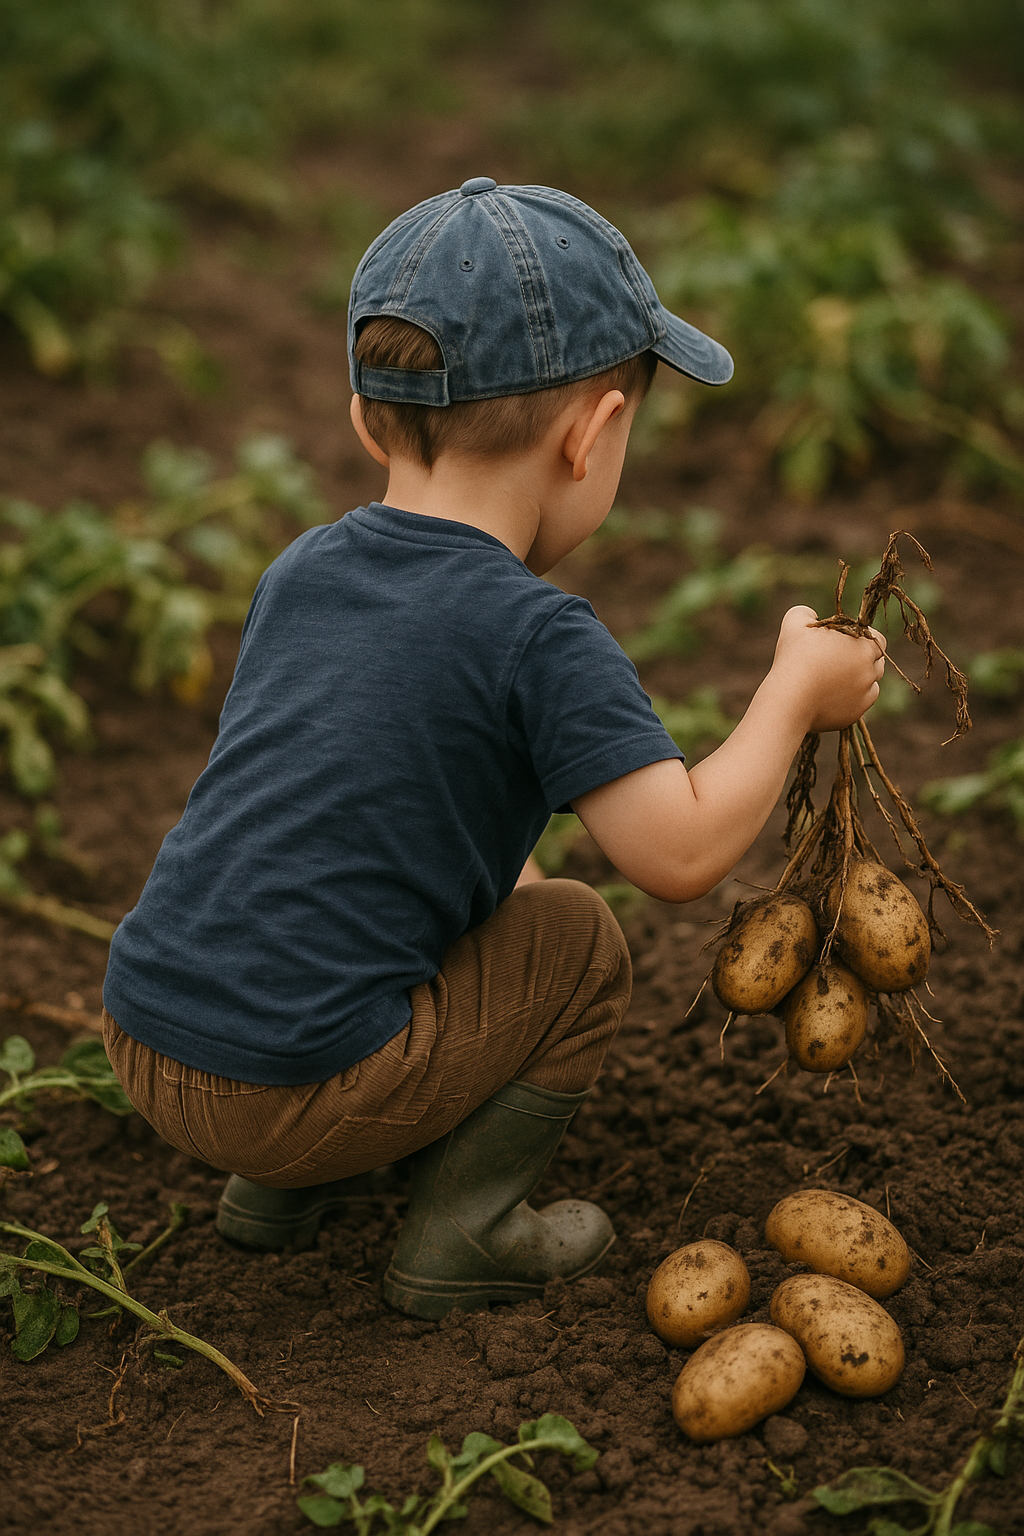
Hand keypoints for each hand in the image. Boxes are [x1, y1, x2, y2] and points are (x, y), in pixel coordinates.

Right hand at [770, 605, 885, 732]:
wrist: (790, 698)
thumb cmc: (794, 658)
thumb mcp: (795, 622)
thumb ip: (807, 613)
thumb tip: (812, 616)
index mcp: (864, 646)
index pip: (878, 640)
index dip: (865, 639)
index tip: (847, 642)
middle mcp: (871, 671)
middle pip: (876, 662)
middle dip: (862, 659)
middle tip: (840, 660)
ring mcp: (865, 694)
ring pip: (871, 684)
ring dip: (859, 679)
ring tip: (837, 677)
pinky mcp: (856, 713)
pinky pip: (861, 703)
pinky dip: (852, 698)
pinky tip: (836, 694)